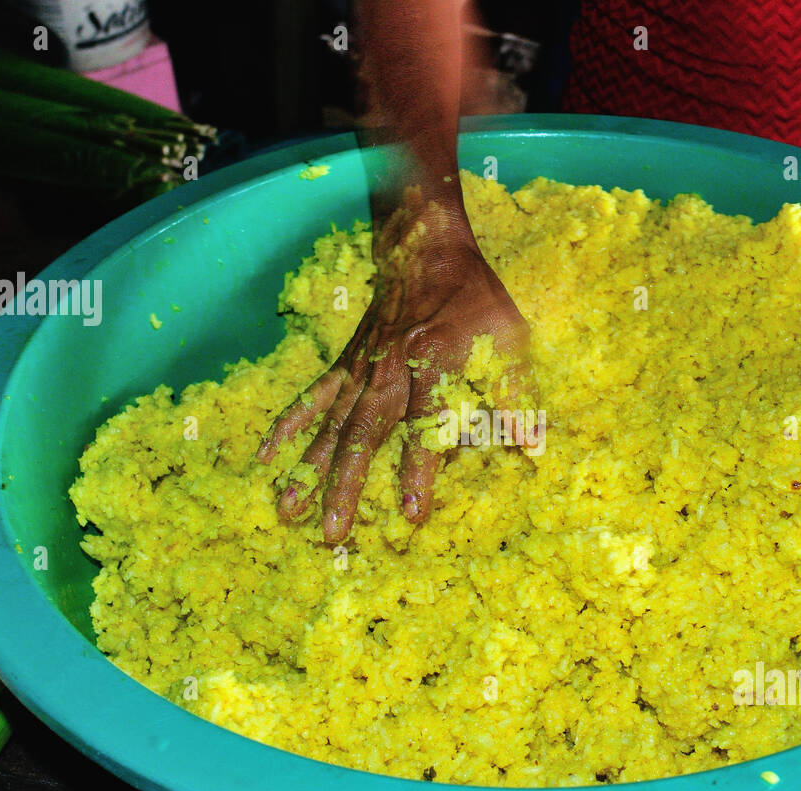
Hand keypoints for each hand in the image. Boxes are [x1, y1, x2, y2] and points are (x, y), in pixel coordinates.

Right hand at [257, 194, 532, 544]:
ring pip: (331, 426)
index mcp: (434, 365)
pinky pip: (312, 398)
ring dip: (309, 470)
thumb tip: (533, 446)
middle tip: (334, 532)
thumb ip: (516, 395)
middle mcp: (390, 371)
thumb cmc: (474, 299)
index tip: (411, 513)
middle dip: (347, 487)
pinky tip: (266, 458)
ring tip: (288, 510)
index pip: (425, 427)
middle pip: (365, 436)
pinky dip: (288, 427)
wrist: (425, 248)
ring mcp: (361, 369)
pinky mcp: (344, 364)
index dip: (418, 471)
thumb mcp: (508, 338)